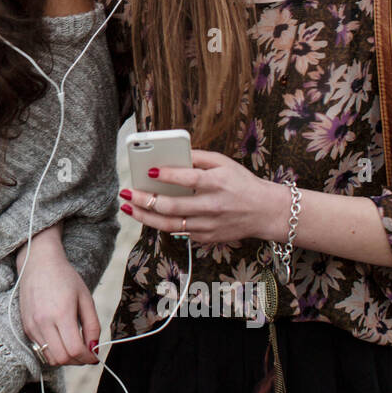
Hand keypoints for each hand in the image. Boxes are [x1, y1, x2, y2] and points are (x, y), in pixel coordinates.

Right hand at [17, 230, 100, 365]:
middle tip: (86, 352)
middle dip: (77, 361)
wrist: (38, 262)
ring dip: (65, 358)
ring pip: (50, 358)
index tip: (94, 355)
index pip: (75, 350)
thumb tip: (93, 348)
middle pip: (62, 359)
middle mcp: (43, 322)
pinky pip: (40, 349)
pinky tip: (60, 338)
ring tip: (73, 346)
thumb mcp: (85, 298)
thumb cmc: (65, 277)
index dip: (88, 357)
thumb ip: (93, 325)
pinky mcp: (26, 326)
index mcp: (61, 313)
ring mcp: (32, 325)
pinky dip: (53, 350)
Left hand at [119, 149, 286, 243]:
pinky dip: (162, 223)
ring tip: (127, 208)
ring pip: (170, 225)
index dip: (167, 175)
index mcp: (217, 184)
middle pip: (172, 207)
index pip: (189, 180)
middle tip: (125, 193)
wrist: (265, 212)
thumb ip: (199, 158)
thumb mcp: (224, 163)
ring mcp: (209, 225)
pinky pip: (180, 231)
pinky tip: (148, 215)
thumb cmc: (242, 183)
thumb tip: (174, 154)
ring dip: (145, 217)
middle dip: (144, 200)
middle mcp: (212, 206)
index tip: (149, 171)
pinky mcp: (207, 237)